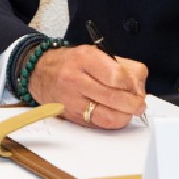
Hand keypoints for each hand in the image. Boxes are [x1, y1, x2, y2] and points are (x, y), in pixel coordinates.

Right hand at [28, 45, 148, 129]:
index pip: (116, 76)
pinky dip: (111, 122)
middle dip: (133, 104)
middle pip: (114, 98)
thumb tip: (139, 86)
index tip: (134, 86)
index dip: (132, 85)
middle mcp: (75, 79)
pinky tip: (113, 114)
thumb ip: (124, 66)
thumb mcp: (96, 53)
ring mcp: (71, 100)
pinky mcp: (71, 116)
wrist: (40, 72)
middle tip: (138, 103)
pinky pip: (98, 125)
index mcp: (84, 59)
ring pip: (107, 117)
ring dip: (124, 117)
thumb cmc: (72, 62)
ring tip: (127, 111)